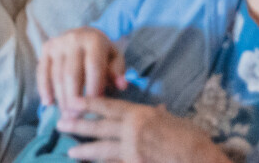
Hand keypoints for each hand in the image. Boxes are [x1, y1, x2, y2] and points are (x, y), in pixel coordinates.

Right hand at [37, 27, 126, 111]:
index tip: (94, 108)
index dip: (93, 89)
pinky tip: (48, 103)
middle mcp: (73, 39)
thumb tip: (121, 85)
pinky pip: (42, 71)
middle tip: (76, 118)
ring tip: (66, 115)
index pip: (93, 68)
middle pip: (71, 73)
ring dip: (60, 97)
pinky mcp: (46, 48)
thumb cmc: (102, 53)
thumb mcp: (115, 58)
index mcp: (94, 40)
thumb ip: (118, 72)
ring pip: (56, 75)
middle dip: (73, 99)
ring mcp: (57, 43)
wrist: (85, 34)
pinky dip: (44, 88)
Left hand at [55, 98, 225, 162]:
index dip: (88, 103)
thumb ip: (159, 115)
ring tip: (69, 150)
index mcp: (139, 114)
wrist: (199, 159)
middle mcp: (131, 131)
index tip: (72, 101)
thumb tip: (156, 109)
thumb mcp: (173, 120)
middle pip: (98, 127)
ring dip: (84, 149)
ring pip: (102, 149)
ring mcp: (131, 151)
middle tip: (59, 123)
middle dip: (78, 125)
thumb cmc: (191, 138)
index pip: (108, 106)